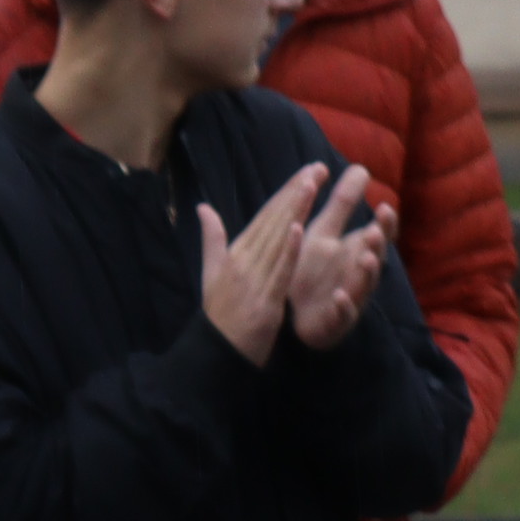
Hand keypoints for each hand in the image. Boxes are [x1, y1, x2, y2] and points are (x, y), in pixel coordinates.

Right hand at [195, 161, 324, 366]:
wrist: (217, 352)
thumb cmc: (219, 313)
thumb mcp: (210, 272)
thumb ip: (211, 238)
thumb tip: (203, 207)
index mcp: (235, 252)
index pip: (264, 216)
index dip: (286, 192)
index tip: (306, 173)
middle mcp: (244, 260)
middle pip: (273, 221)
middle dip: (296, 193)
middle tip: (316, 168)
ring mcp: (254, 279)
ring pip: (278, 239)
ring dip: (294, 211)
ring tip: (310, 185)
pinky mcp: (265, 299)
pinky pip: (279, 271)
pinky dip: (287, 250)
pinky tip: (299, 229)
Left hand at [284, 166, 393, 352]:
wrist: (291, 313)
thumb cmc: (312, 269)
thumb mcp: (324, 231)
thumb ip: (343, 203)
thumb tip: (361, 167)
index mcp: (357, 251)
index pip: (379, 235)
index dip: (385, 224)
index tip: (384, 207)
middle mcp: (358, 274)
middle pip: (374, 259)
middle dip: (376, 246)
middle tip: (375, 231)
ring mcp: (350, 298)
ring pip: (363, 286)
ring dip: (366, 273)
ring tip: (366, 259)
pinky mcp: (335, 322)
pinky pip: (343, 315)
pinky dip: (343, 306)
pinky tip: (339, 297)